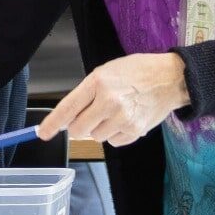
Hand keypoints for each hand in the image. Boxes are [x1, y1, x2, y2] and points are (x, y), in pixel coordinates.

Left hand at [39, 52, 190, 146]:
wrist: (170, 78)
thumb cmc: (137, 72)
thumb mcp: (107, 73)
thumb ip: (86, 94)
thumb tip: (68, 119)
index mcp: (98, 82)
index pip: (67, 108)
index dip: (52, 124)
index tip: (43, 133)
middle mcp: (109, 101)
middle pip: (78, 129)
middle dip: (79, 126)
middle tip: (90, 116)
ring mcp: (123, 118)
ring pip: (96, 137)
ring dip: (100, 129)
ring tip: (115, 112)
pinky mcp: (134, 130)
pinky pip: (113, 142)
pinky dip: (115, 134)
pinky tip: (126, 119)